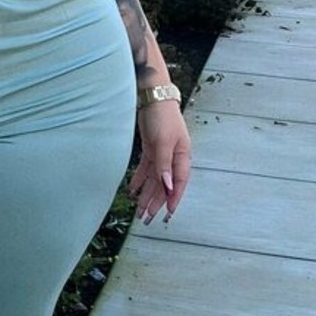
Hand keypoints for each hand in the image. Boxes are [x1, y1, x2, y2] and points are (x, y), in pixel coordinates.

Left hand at [129, 101, 190, 223]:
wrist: (153, 97)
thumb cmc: (163, 116)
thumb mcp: (164, 141)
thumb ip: (164, 164)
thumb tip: (167, 186)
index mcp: (182, 156)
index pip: (179, 182)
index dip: (173, 198)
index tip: (168, 214)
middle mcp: (173, 157)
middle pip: (164, 184)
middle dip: (156, 202)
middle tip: (147, 218)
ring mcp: (161, 154)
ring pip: (154, 179)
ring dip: (147, 194)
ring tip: (139, 211)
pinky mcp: (151, 149)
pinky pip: (146, 170)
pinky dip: (140, 181)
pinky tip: (133, 191)